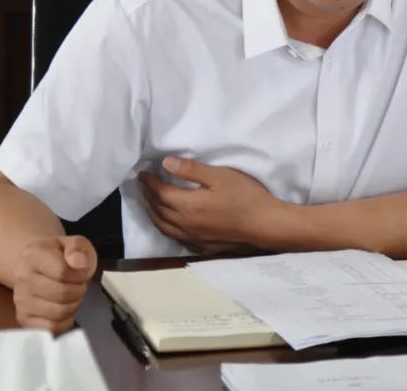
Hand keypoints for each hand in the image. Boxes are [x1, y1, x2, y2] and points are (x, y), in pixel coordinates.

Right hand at [11, 235, 96, 332]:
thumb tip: (79, 264)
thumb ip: (78, 248)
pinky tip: (65, 308)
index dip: (80, 275)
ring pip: (58, 313)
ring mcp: (21, 300)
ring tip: (72, 295)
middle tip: (79, 285)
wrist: (36, 264)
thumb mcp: (73, 242)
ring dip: (73, 305)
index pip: (63, 272)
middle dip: (79, 290)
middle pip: (62, 294)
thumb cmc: (58, 254)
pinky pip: (50, 327)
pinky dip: (65, 321)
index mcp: (33, 256)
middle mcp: (22, 278)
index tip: (82, 272)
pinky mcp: (23, 318)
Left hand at [138, 157, 278, 252]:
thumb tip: (166, 163)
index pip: (160, 192)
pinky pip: (173, 236)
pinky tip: (166, 222)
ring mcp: (192, 236)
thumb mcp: (219, 176)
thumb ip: (191, 170)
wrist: (264, 224)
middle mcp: (184, 223)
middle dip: (147, 196)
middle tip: (142, 184)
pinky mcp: (200, 244)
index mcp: (187, 205)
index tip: (143, 173)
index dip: (149, 182)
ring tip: (148, 201)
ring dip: (152, 212)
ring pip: (163, 225)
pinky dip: (164, 226)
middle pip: (158, 209)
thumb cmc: (244, 196)